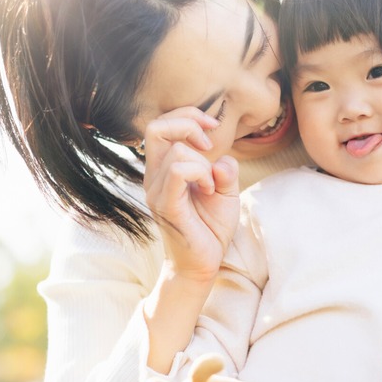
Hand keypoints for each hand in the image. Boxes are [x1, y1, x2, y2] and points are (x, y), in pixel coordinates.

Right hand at [142, 108, 239, 282]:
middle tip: (209, 146)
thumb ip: (225, 170)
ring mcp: (156, 191)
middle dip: (189, 124)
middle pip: (156, 127)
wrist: (203, 264)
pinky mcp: (166, 205)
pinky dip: (200, 173)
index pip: (161, 125)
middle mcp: (154, 176)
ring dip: (203, 162)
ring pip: (176, 151)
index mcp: (164, 168)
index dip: (187, 116)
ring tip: (212, 184)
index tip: (211, 129)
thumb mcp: (226, 192)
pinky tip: (209, 190)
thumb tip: (220, 158)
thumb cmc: (211, 228)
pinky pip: (178, 172)